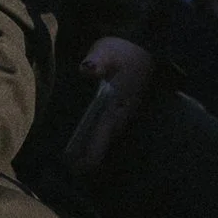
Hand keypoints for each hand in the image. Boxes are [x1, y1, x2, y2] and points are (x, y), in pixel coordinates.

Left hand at [68, 35, 154, 174]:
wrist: (145, 46)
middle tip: (71, 171)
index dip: (90, 154)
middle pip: (104, 143)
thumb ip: (97, 62)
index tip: (77, 168)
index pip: (102, 136)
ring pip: (108, 138)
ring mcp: (124, 112)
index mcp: (117, 106)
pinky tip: (88, 142)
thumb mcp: (108, 52)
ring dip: (94, 150)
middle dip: (89, 157)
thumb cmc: (124, 50)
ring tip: (77, 164)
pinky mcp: (122, 108)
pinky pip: (109, 130)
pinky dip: (98, 139)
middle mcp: (121, 114)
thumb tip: (86, 68)